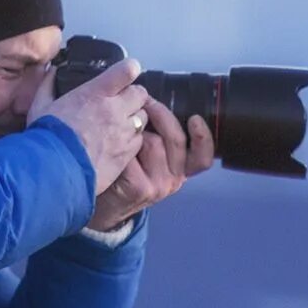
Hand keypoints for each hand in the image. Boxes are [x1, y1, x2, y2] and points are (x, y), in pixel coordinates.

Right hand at [31, 57, 149, 191]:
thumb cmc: (46, 139)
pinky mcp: (127, 152)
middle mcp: (115, 109)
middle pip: (141, 93)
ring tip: (120, 126)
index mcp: (96, 93)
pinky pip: (140, 140)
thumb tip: (51, 72)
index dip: (129, 70)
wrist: (54, 172)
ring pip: (143, 117)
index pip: (127, 70)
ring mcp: (124, 131)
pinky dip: (133, 140)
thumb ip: (48, 86)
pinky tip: (119, 145)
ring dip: (135, 118)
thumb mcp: (40, 107)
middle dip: (134, 97)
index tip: (126, 74)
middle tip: (122, 104)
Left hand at [88, 97, 215, 232]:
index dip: (203, 137)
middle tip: (146, 102)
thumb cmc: (126, 172)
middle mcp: (175, 179)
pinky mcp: (140, 189)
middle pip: (176, 139)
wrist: (105, 207)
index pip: (203, 156)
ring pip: (153, 143)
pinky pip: (131, 154)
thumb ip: (160, 136)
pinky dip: (119, 148)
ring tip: (123, 131)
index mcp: (182, 169)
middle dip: (161, 115)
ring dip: (136, 132)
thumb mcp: (149, 156)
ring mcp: (158, 186)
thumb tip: (156, 101)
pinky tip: (111, 149)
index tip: (195, 119)